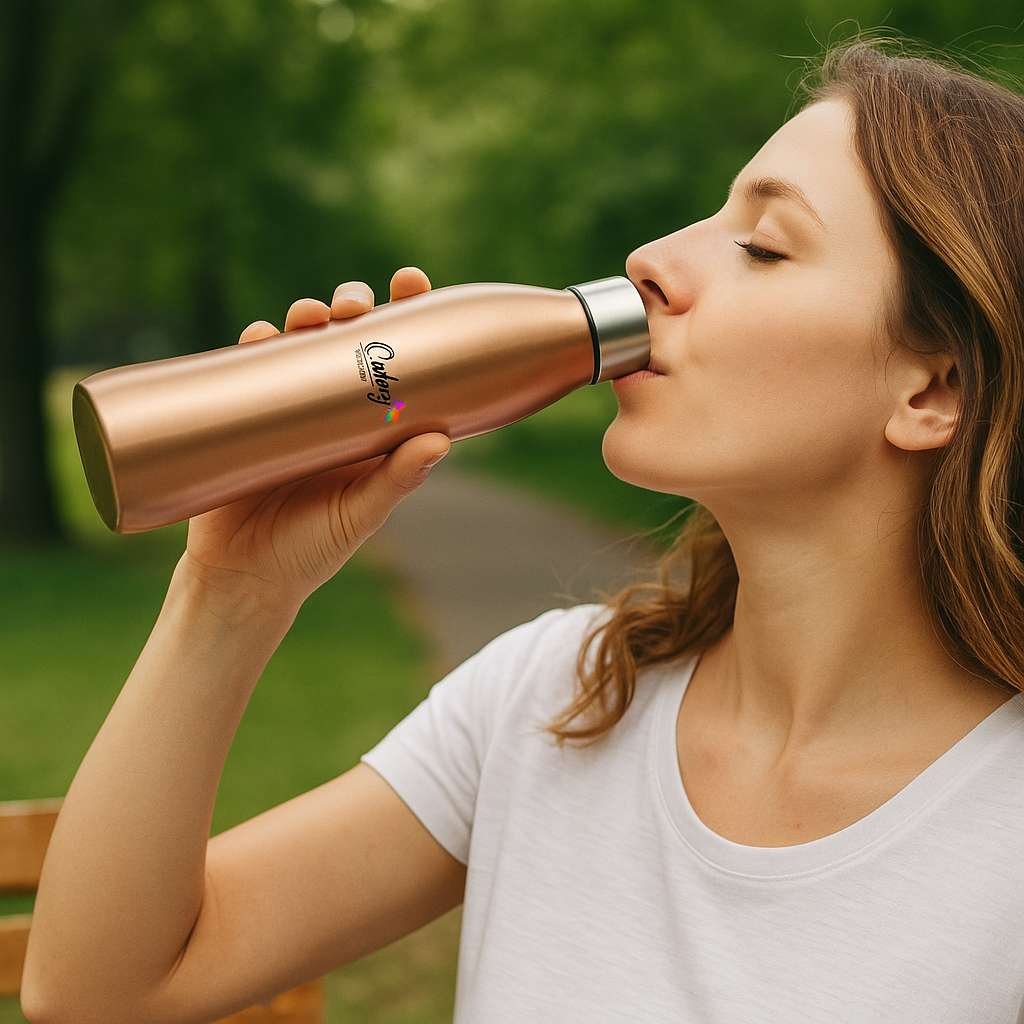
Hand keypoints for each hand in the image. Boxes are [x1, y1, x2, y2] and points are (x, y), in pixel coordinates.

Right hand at [179, 266, 447, 612]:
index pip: (394, 359)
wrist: (242, 579)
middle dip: (351, 305)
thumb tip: (440, 441)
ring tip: (311, 317)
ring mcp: (285, 407)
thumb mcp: (360, 515)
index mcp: (370, 425)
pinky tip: (262, 335)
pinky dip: (255, 344)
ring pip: (298, 342)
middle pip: (345, 337)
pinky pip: (248, 367)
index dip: (405, 316)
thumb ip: (397, 481)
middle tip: (353, 304)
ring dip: (305, 316)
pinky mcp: (242, 414)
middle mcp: (330, 408)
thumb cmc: (311, 550)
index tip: (411, 282)